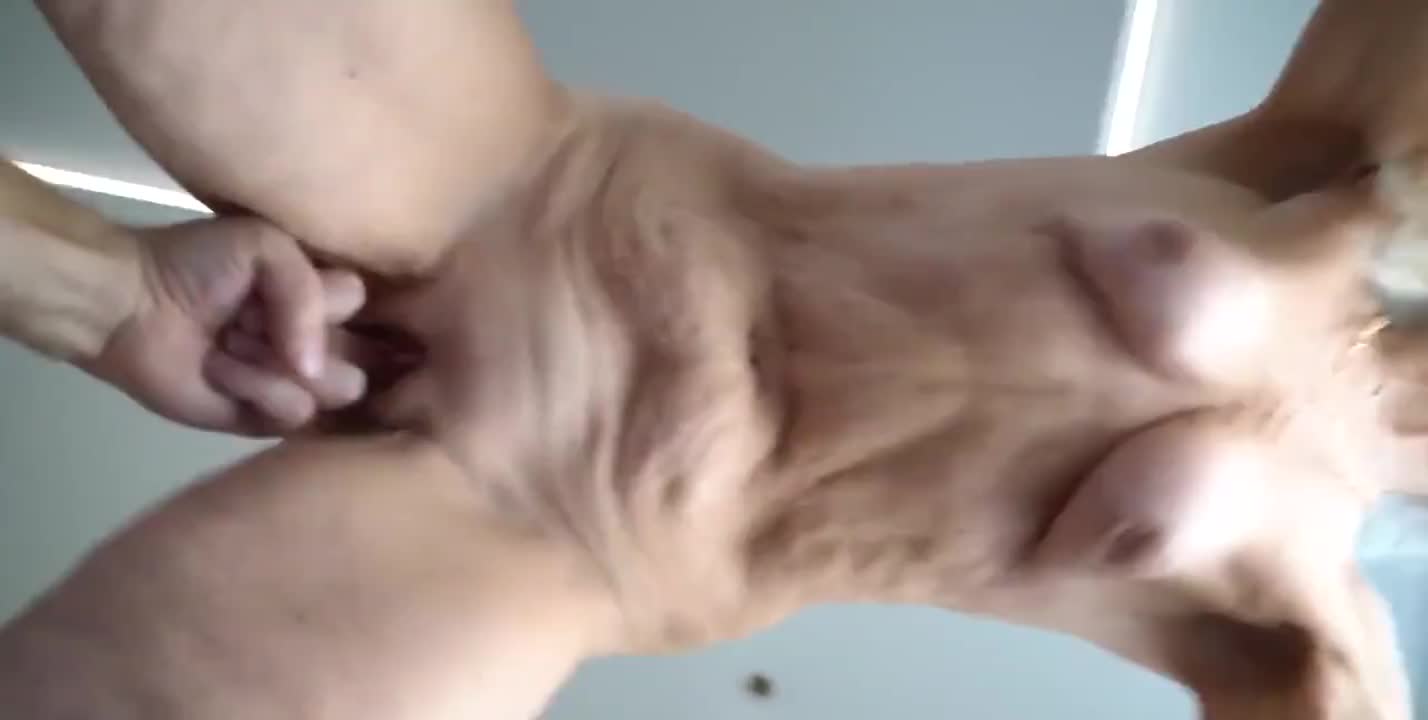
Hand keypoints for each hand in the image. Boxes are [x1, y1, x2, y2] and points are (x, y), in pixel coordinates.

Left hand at [87, 216, 374, 434]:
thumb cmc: (199, 264)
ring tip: (235, 341)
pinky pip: (296, 415)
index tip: (291, 287)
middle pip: (366, 358)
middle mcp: (322, 343)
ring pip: (341, 390)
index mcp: (327, 298)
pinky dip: (256, 388)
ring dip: (280, 362)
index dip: (336, 304)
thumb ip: (312, 293)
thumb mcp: (267, 245)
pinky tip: (220, 368)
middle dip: (310, 336)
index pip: (372, 310)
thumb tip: (315, 369)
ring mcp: (298, 385)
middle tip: (253, 318)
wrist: (132, 301)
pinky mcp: (268, 421)